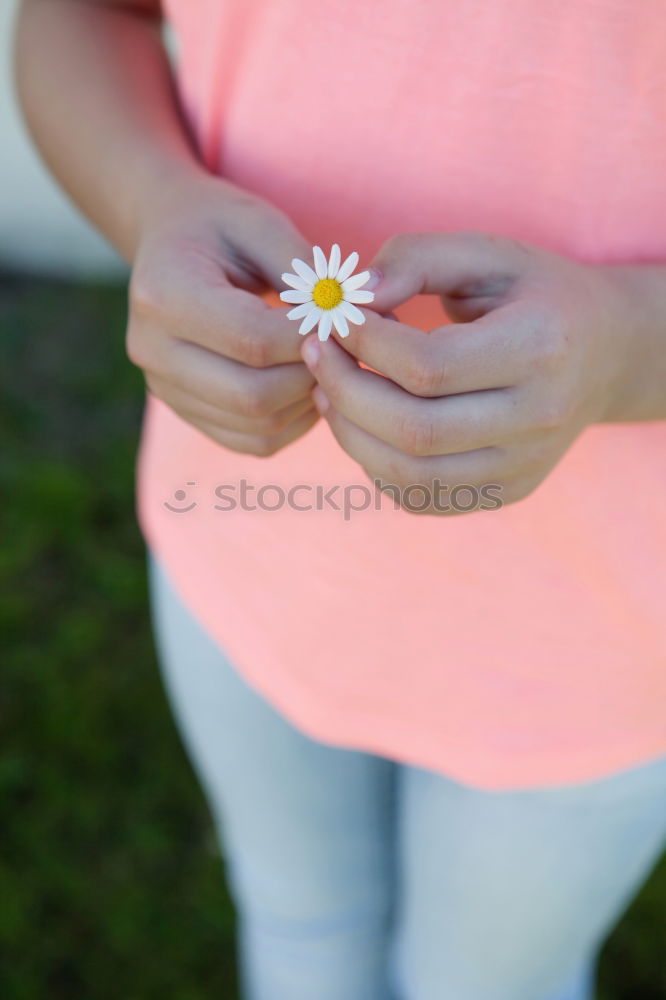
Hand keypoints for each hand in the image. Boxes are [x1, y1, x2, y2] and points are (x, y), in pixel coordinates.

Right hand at [127, 175, 318, 455]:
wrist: (170, 243)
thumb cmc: (221, 227)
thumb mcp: (262, 225)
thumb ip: (307, 273)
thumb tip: (358, 315)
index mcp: (163, 294)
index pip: (253, 340)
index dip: (311, 338)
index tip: (345, 320)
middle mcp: (151, 350)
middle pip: (253, 395)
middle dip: (313, 376)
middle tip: (345, 348)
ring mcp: (164, 388)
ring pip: (257, 426)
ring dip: (308, 402)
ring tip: (329, 362)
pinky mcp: (185, 412)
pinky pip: (252, 442)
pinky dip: (293, 422)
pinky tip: (306, 385)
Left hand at [299, 229, 650, 514]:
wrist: (602, 354)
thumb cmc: (532, 295)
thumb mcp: (485, 254)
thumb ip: (416, 259)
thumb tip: (352, 298)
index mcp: (541, 348)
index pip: (428, 366)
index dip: (363, 345)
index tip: (333, 320)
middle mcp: (539, 418)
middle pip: (414, 430)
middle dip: (344, 392)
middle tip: (315, 356)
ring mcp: (524, 466)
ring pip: (411, 474)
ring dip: (351, 434)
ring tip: (328, 392)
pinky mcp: (507, 492)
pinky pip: (421, 497)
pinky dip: (376, 466)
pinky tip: (365, 425)